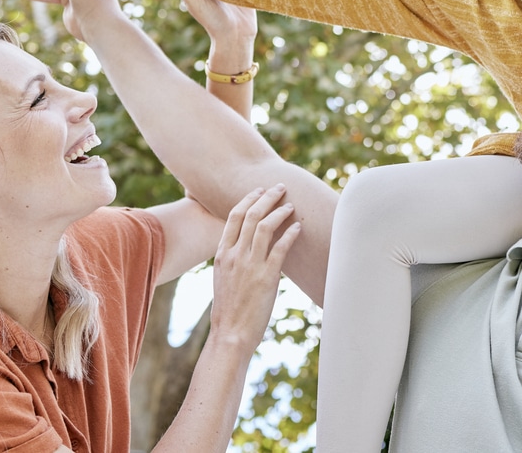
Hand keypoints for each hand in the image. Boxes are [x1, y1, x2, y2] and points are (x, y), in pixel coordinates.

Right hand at [209, 184, 301, 345]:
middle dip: (267, 197)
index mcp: (222, 254)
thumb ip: (232, 260)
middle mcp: (234, 255)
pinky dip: (290, 233)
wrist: (230, 334)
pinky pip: (281, 248)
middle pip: (251, 215)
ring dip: (280, 211)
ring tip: (291, 205)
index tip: (259, 190)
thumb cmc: (229, 309)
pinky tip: (298, 227)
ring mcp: (249, 265)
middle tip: (280, 188)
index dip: (248, 199)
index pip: (234, 216)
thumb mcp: (222, 278)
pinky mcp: (266, 277)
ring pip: (265, 226)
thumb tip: (245, 248)